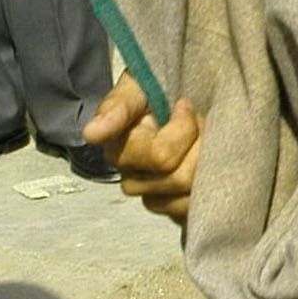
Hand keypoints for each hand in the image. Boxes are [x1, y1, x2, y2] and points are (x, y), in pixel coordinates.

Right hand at [83, 72, 198, 222]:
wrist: (176, 102)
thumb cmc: (153, 93)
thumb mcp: (135, 89)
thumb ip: (116, 109)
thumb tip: (91, 134)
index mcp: (120, 153)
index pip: (162, 157)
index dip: (183, 129)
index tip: (183, 104)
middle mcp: (133, 180)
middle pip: (180, 178)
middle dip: (199, 143)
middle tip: (198, 119)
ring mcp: (153, 197)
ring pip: (189, 195)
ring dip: (207, 163)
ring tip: (203, 138)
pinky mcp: (172, 208)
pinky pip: (193, 209)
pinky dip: (207, 186)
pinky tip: (204, 161)